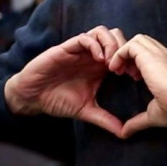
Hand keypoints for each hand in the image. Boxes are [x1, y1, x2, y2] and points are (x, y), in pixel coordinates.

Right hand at [5, 33, 122, 136]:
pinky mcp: (66, 48)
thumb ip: (105, 119)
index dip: (132, 60)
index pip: (122, 52)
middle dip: (124, 49)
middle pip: (116, 36)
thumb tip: (124, 133)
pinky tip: (98, 60)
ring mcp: (79, 50)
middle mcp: (91, 55)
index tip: (135, 77)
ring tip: (111, 64)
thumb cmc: (57, 100)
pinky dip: (95, 45)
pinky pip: (84, 37)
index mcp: (99, 66)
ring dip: (111, 45)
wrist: (32, 97)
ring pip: (102, 32)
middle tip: (125, 69)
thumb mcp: (86, 110)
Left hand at [108, 34, 166, 137]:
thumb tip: (125, 132)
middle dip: (130, 54)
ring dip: (124, 52)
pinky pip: (130, 45)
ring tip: (118, 70)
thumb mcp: (153, 114)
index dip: (138, 62)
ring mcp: (159, 53)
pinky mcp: (150, 55)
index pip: (151, 53)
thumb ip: (137, 121)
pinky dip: (120, 54)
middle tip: (123, 72)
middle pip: (144, 42)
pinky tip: (116, 69)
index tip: (132, 77)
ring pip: (137, 40)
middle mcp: (165, 56)